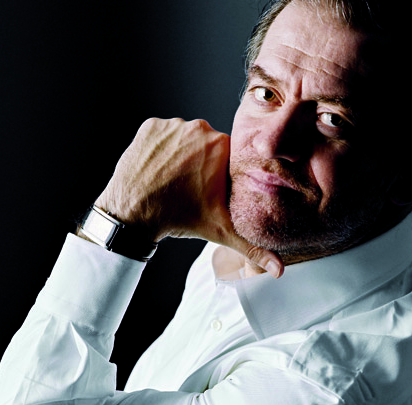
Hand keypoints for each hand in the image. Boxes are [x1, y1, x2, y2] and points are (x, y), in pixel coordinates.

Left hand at [96, 118, 282, 277]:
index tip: (210, 186)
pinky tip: (158, 167)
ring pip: (184, 138)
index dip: (219, 172)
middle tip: (191, 185)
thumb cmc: (178, 218)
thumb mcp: (221, 231)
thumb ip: (253, 248)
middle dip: (200, 162)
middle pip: (206, 143)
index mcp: (221, 146)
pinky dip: (160, 147)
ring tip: (173, 178)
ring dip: (180, 153)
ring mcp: (172, 125)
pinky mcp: (150, 126)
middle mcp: (199, 129)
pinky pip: (161, 133)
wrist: (132, 212)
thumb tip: (279, 271)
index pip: (227, 155)